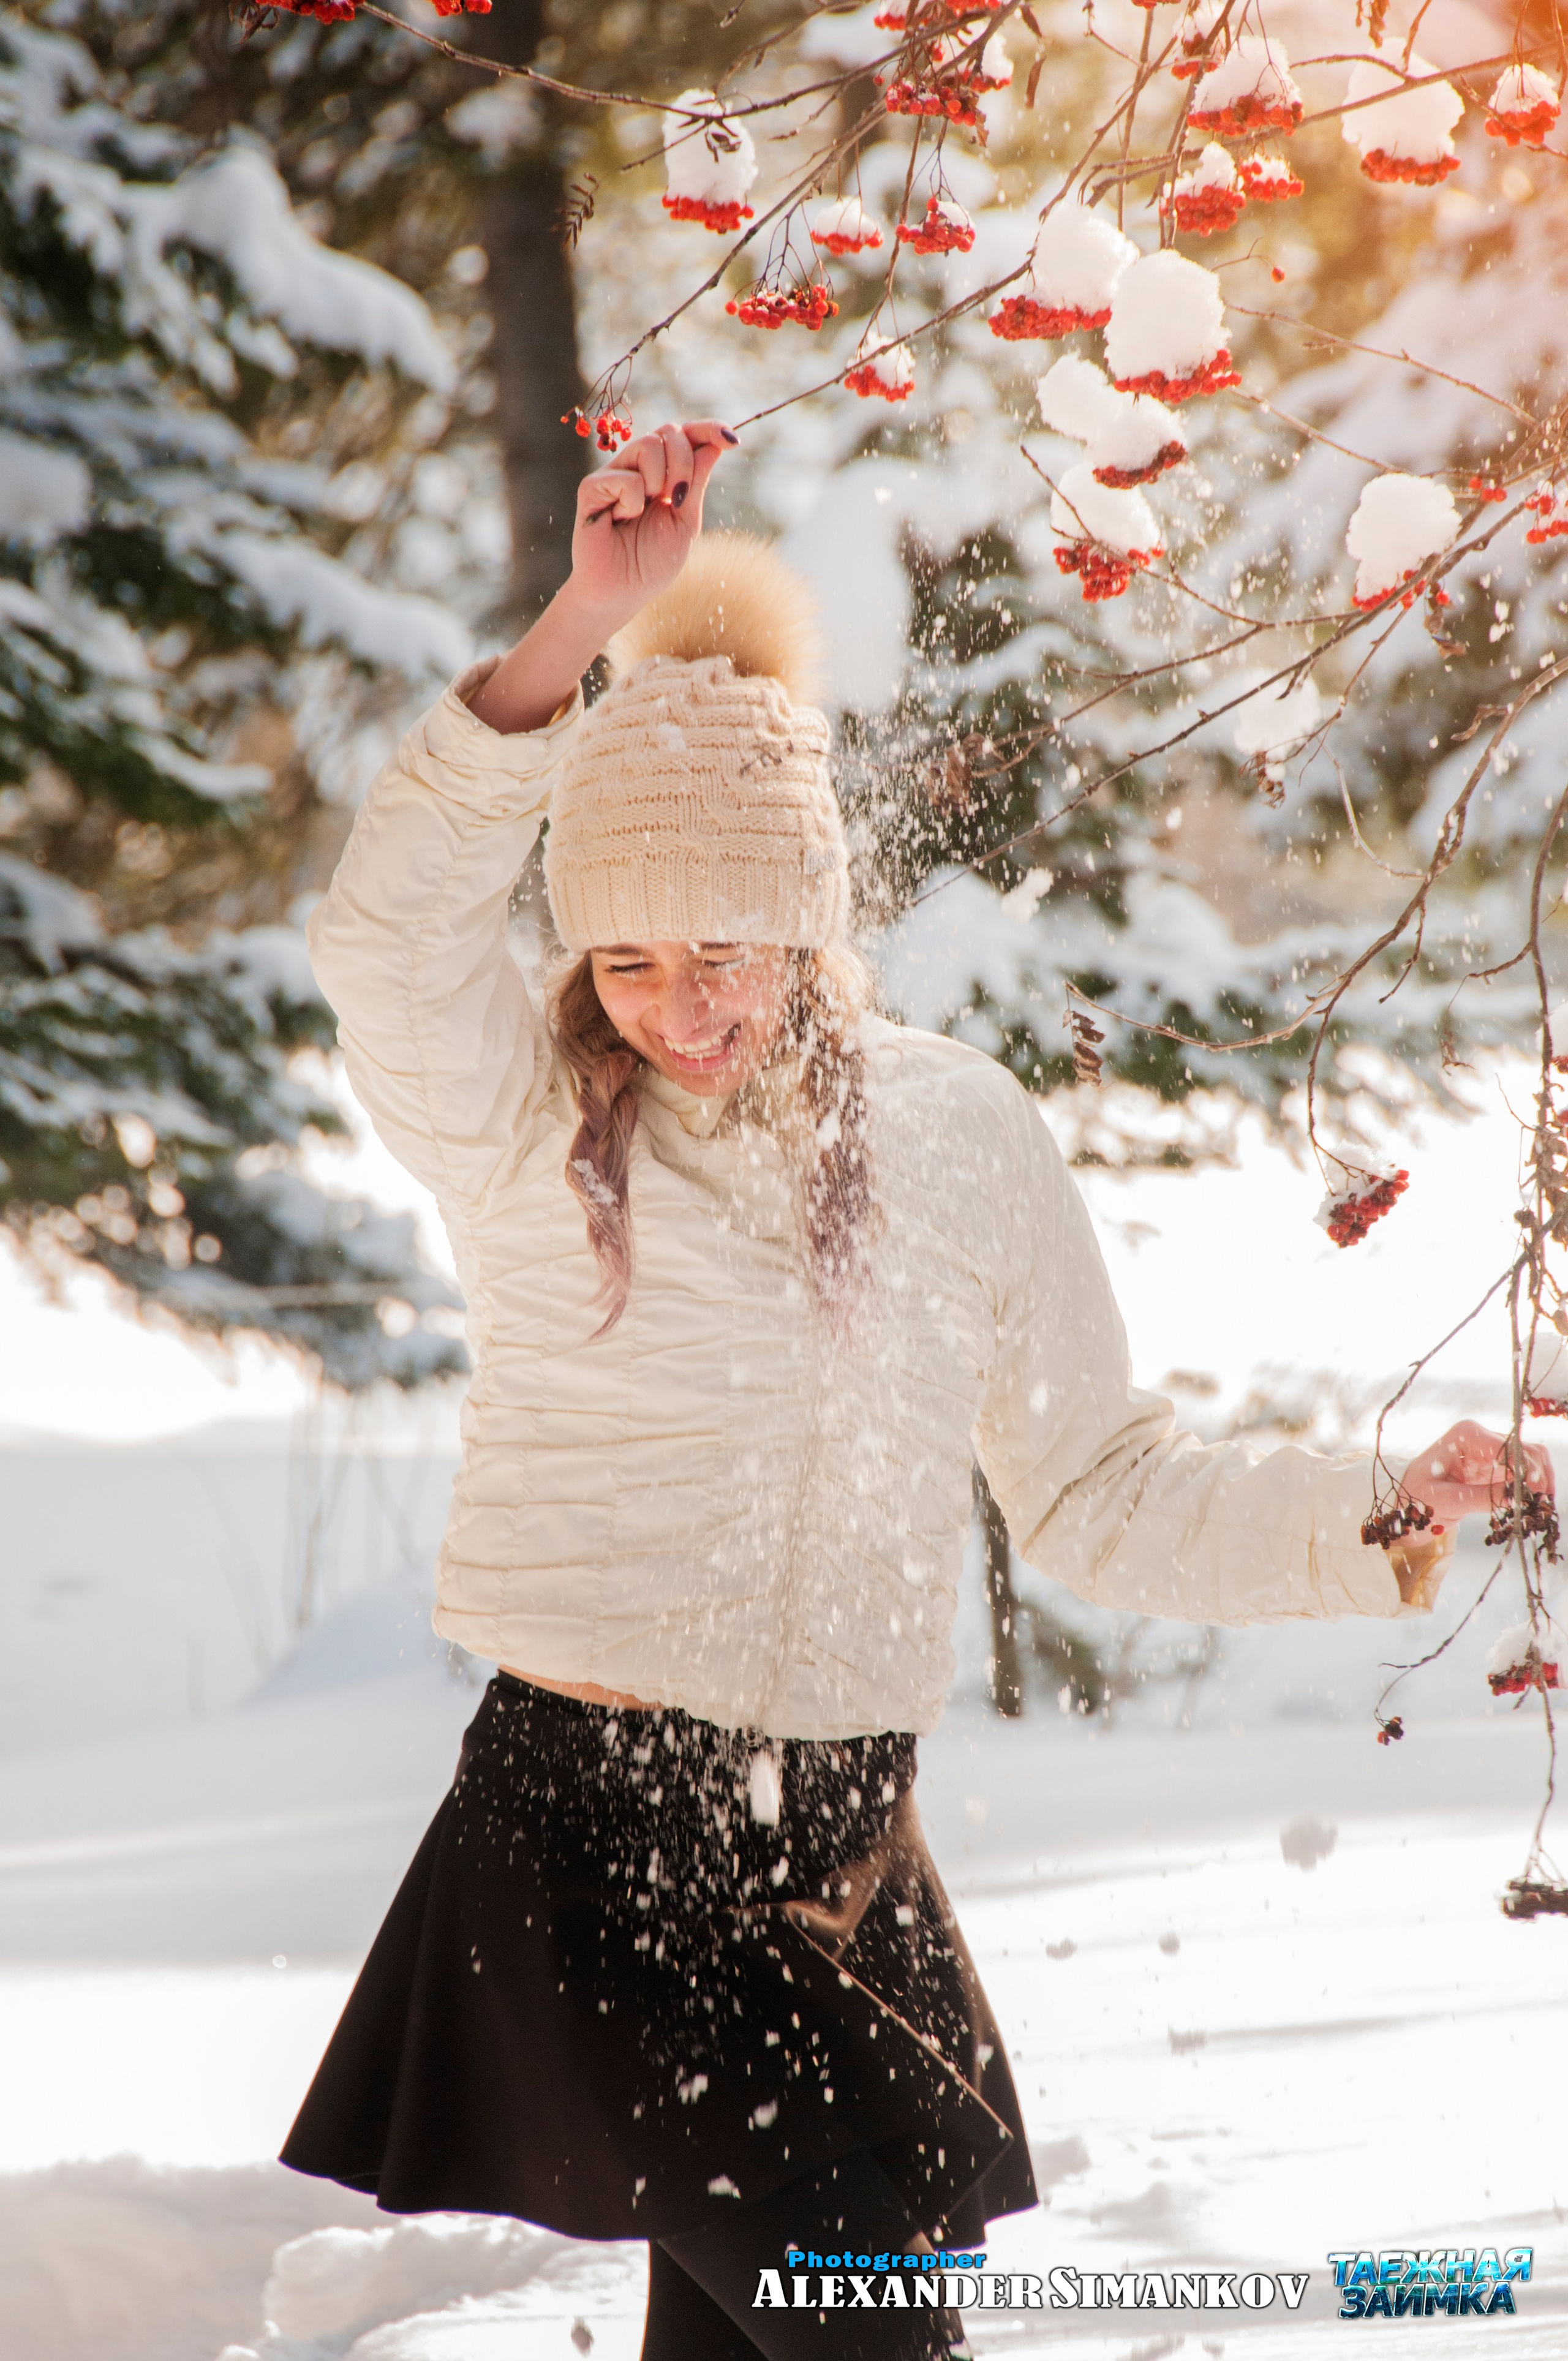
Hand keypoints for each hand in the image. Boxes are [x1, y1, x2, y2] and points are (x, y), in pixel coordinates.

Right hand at [465, 418, 736, 735]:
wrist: (622, 593)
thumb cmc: (652, 563)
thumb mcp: (685, 521)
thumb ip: (696, 482)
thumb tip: (716, 443)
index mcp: (664, 473)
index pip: (686, 436)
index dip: (709, 430)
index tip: (732, 440)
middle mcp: (638, 467)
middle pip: (669, 432)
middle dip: (684, 462)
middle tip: (678, 498)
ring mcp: (615, 473)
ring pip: (648, 444)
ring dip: (659, 480)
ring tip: (646, 511)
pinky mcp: (592, 487)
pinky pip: (626, 477)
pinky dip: (633, 502)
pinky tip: (621, 520)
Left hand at [1401, 1419, 1555, 1527]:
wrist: (1406, 1504)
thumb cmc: (1417, 1497)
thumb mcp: (1446, 1500)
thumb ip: (1482, 1497)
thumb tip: (1517, 1496)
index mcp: (1466, 1435)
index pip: (1507, 1447)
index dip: (1525, 1470)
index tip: (1534, 1494)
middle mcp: (1482, 1436)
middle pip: (1524, 1450)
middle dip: (1537, 1476)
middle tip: (1541, 1505)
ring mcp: (1492, 1450)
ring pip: (1531, 1459)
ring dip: (1540, 1480)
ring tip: (1541, 1506)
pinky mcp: (1496, 1466)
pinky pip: (1525, 1471)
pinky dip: (1534, 1485)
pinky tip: (1535, 1504)